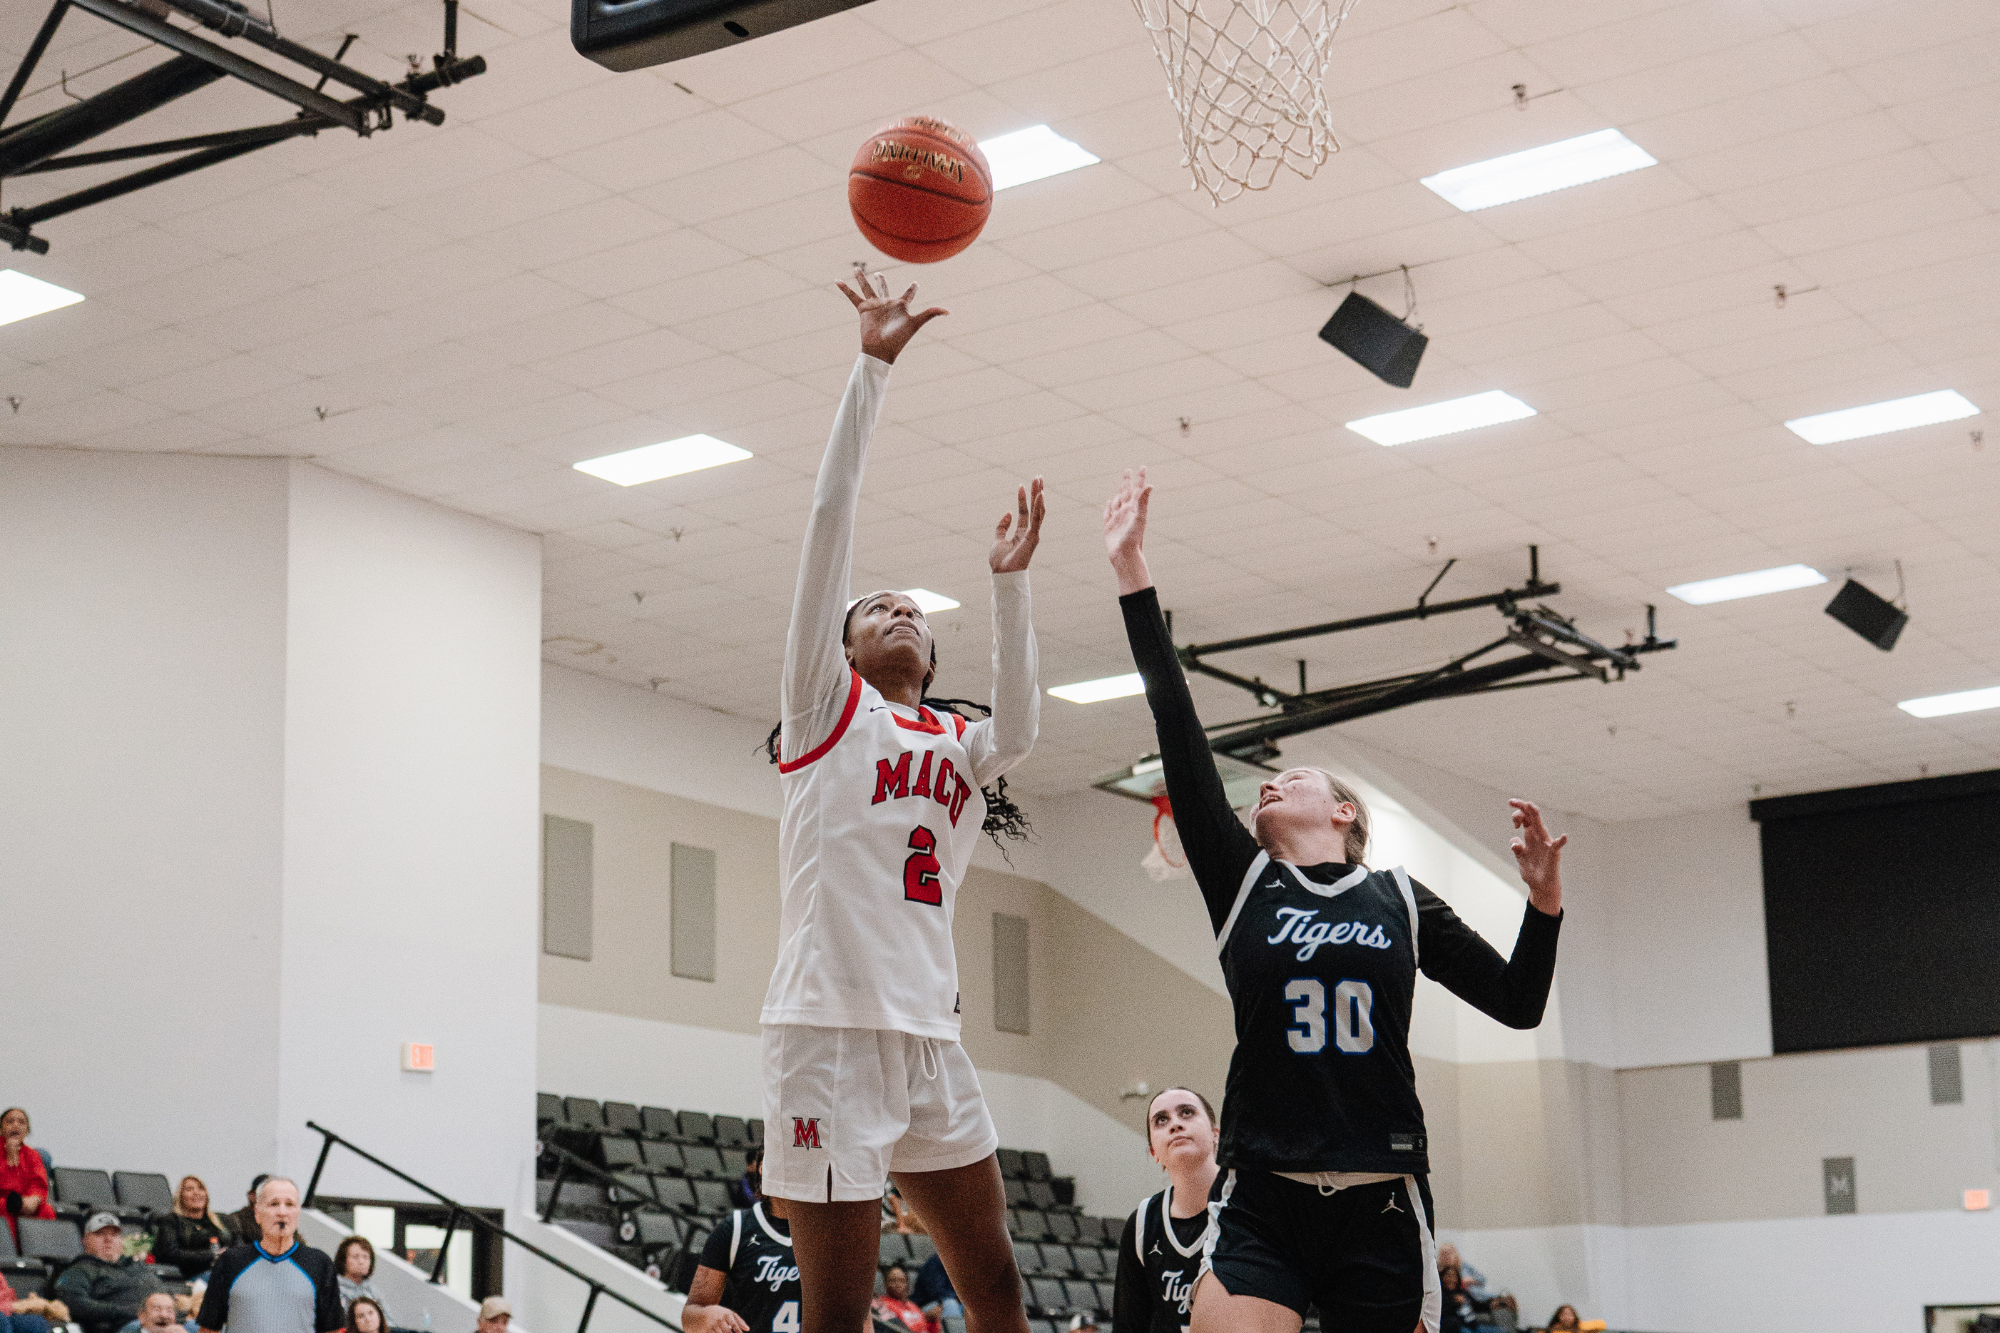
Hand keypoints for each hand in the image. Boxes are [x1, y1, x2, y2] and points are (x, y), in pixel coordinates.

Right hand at [688, 1308, 748, 1332]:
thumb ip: (738, 1321)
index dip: (737, 1330)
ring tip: (725, 1332)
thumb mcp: (728, 1314)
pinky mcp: (706, 1331)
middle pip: (727, 1331)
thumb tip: (748, 1329)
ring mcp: (712, 1325)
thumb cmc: (719, 1314)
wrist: (700, 1314)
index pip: (733, 1323)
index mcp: (726, 1314)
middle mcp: (719, 1319)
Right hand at [836, 270, 946, 363]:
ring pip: (867, 288)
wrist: (882, 350)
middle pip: (884, 288)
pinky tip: (837, 280)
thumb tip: (949, 311)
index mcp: (901, 305)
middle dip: (881, 280)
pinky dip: (845, 289)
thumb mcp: (916, 323)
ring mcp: (874, 306)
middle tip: (879, 273)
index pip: (908, 294)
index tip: (915, 283)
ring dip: (862, 279)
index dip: (912, 288)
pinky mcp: (864, 310)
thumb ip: (930, 314)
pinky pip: (853, 297)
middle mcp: (887, 304)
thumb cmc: (899, 338)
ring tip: (857, 268)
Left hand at [989, 477, 1044, 572]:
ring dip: (1039, 495)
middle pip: (1034, 508)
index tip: (1021, 486)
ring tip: (1039, 480)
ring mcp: (1032, 534)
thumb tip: (1008, 512)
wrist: (1002, 575)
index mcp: (1021, 533)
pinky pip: (1037, 519)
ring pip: (1038, 511)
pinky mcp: (1033, 537)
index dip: (1022, 499)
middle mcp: (1029, 532)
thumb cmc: (1000, 562)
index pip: (1024, 512)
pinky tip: (1040, 495)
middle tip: (1038, 477)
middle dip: (1036, 492)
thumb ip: (1002, 527)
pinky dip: (1038, 507)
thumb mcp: (998, 540)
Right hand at [1102, 467, 1152, 594]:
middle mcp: (1127, 512)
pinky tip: (1109, 503)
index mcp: (1135, 509)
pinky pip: (1108, 513)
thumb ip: (1143, 501)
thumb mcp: (1139, 518)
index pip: (1137, 489)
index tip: (1142, 467)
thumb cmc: (1133, 539)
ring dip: (1118, 493)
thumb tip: (1150, 485)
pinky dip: (1108, 506)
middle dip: (1127, 481)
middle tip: (1128, 470)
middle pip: (1126, 492)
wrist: (1125, 556)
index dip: (1140, 478)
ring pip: (1117, 501)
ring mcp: (1118, 519)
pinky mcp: (1109, 527)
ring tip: (1120, 486)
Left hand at [1508, 799, 1565, 911]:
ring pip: (1541, 827)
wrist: (1541, 886)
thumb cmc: (1533, 870)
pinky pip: (1557, 847)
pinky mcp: (1553, 854)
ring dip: (1535, 816)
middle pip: (1532, 817)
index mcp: (1530, 836)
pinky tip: (1564, 837)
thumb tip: (1514, 840)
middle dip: (1522, 807)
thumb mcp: (1521, 858)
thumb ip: (1517, 848)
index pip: (1525, 818)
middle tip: (1511, 801)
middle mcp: (1538, 837)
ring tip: (1531, 806)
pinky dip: (1561, 842)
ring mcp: (1546, 844)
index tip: (1511, 810)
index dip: (1517, 812)